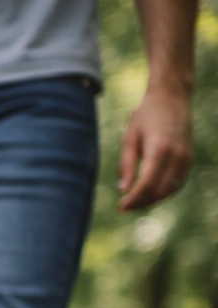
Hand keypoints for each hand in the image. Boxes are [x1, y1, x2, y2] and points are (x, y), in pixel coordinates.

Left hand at [119, 87, 194, 211]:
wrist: (172, 97)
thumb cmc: (146, 115)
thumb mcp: (129, 137)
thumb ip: (126, 165)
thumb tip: (123, 190)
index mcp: (159, 149)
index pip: (147, 185)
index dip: (133, 200)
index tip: (120, 207)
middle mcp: (176, 155)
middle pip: (158, 191)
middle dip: (141, 203)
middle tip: (124, 207)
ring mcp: (186, 157)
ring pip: (169, 190)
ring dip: (152, 199)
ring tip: (135, 202)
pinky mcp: (189, 158)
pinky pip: (177, 182)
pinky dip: (163, 192)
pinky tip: (149, 193)